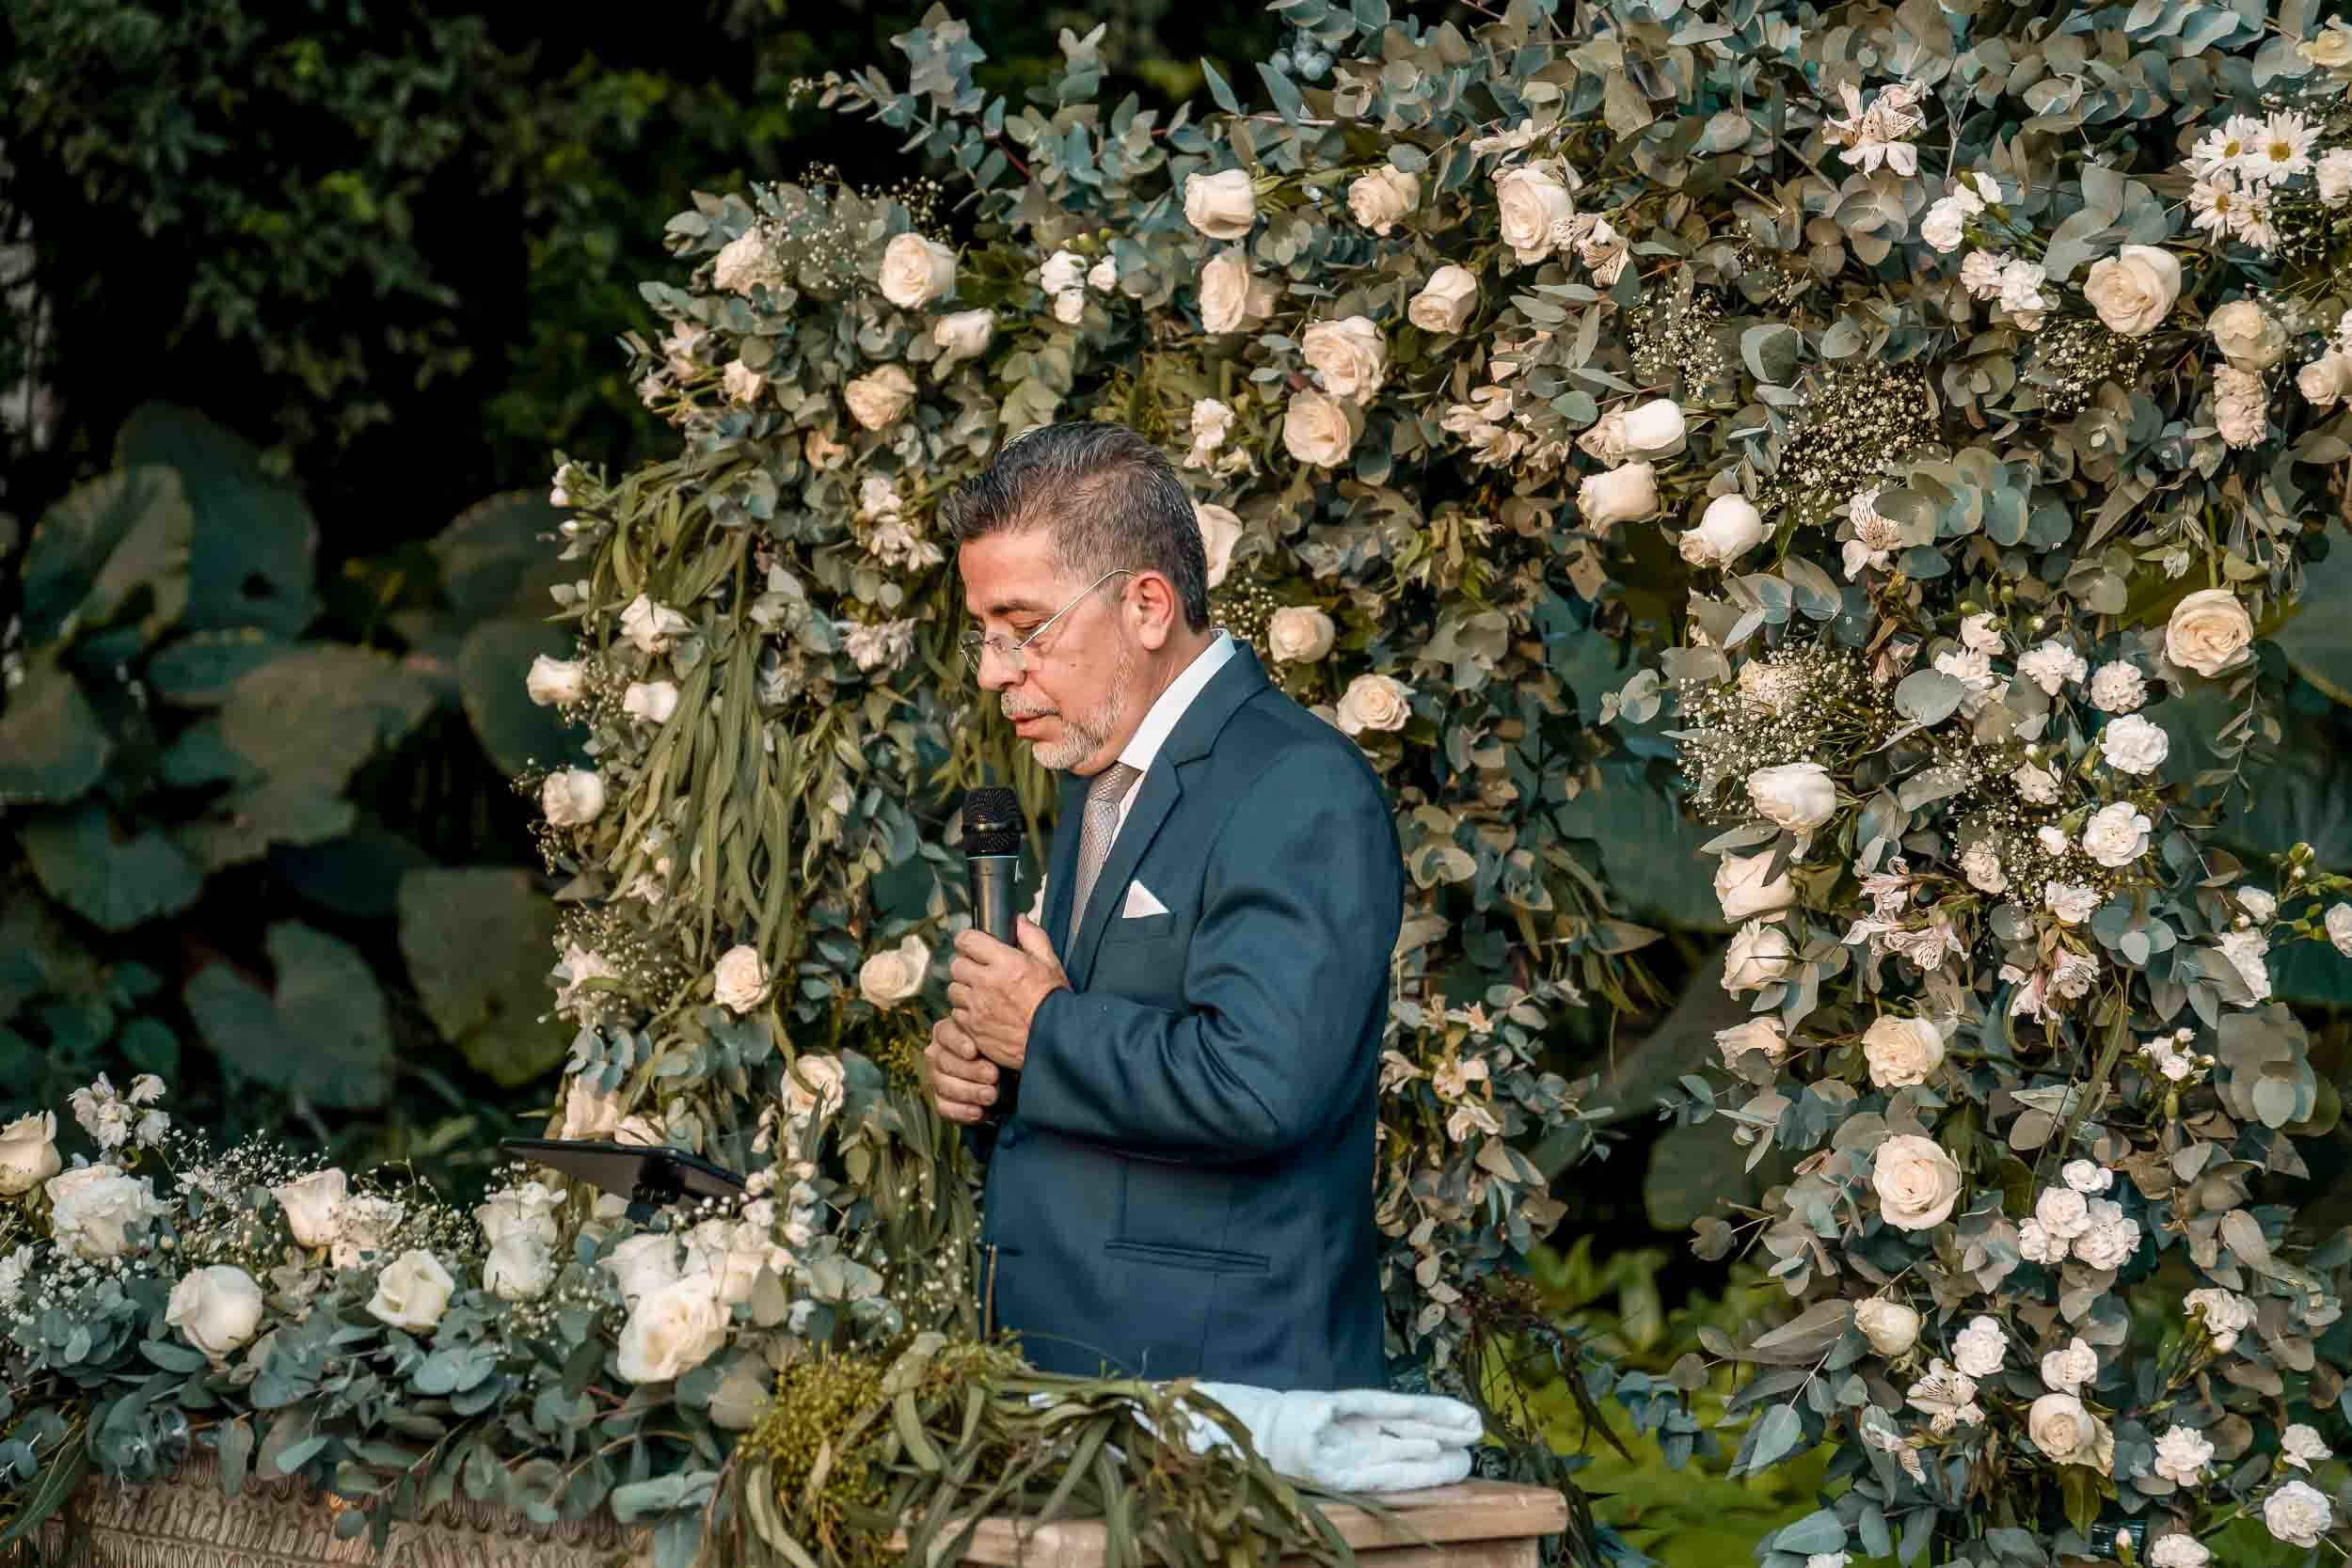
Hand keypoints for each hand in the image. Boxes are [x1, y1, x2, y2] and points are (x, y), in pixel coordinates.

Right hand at [925, 1014, 997, 1125]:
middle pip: (944, 1062)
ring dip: (969, 1092)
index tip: (974, 1051)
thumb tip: (999, 1030)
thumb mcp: (999, 1039)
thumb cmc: (1002, 1050)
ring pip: (944, 1086)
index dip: (958, 1043)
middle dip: (971, 1070)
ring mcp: (936, 1078)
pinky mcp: (941, 1100)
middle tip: (994, 1076)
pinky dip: (962, 1112)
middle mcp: (937, 1053)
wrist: (1006, 1076)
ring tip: (991, 1096)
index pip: (946, 1034)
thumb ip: (996, 1035)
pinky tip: (979, 1112)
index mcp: (947, 1032)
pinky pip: (944, 1108)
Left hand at [947, 915, 1067, 1074]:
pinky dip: (965, 1013)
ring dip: (964, 990)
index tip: (971, 945)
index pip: (968, 940)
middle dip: (966, 966)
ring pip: (954, 991)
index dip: (967, 941)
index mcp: (1004, 962)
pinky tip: (981, 1015)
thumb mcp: (1050, 963)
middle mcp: (985, 983)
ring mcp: (976, 1008)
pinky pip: (956, 1015)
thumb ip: (1033, 938)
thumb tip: (1019, 921)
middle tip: (979, 972)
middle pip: (956, 965)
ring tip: (980, 996)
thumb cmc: (1055, 1002)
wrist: (1055, 1041)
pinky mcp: (973, 1029)